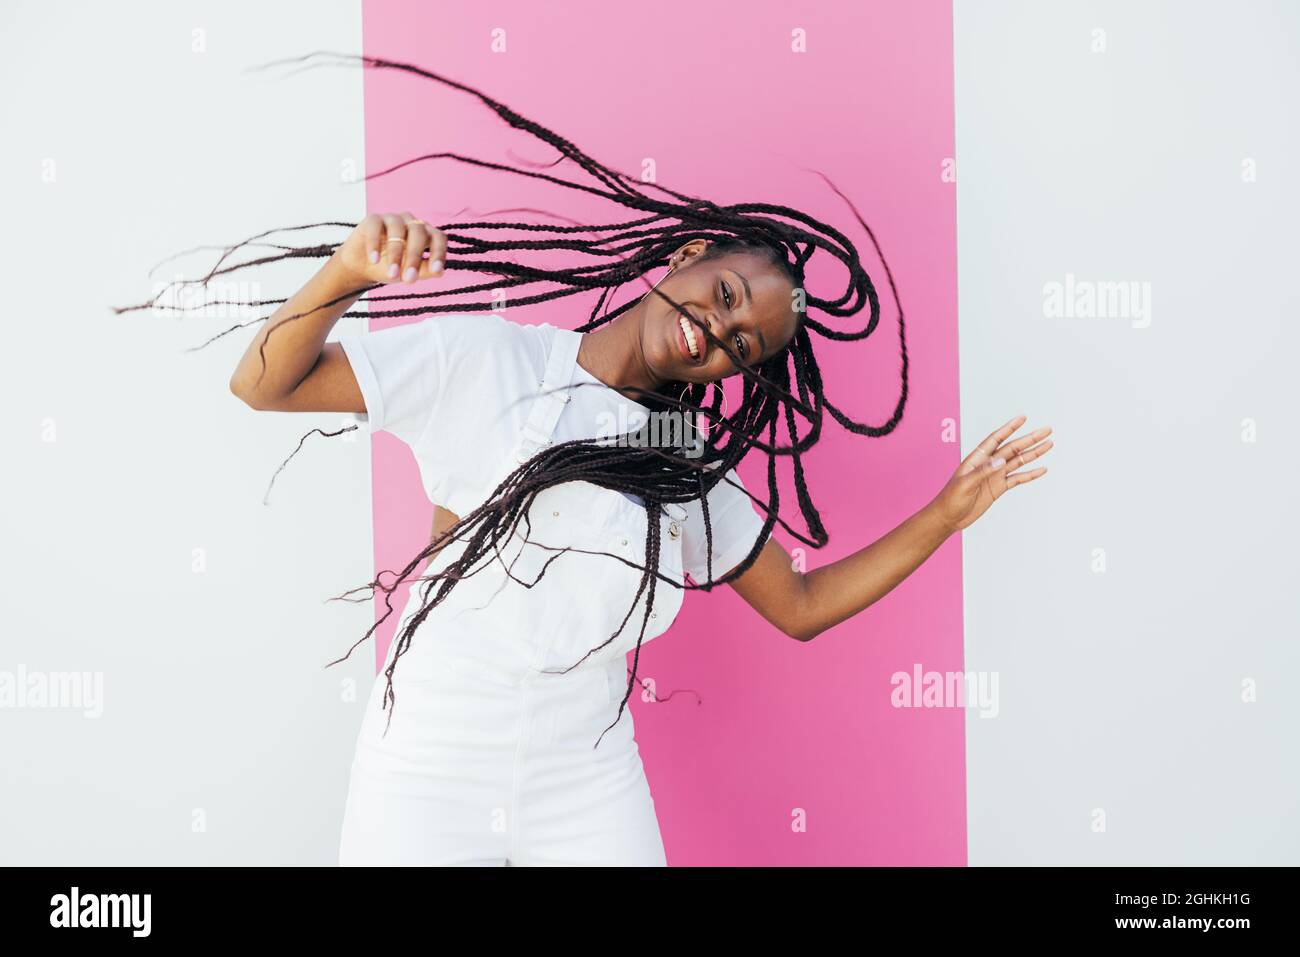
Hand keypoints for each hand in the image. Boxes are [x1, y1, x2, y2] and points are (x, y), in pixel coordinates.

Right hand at [330, 211, 447, 286]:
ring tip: (391, 274)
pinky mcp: (373, 219)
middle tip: (409, 279)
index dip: (439, 253)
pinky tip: (374, 260)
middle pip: (419, 233)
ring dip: (395, 253)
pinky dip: (375, 244)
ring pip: (398, 230)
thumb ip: (424, 271)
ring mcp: (393, 219)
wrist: (362, 267)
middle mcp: (411, 223)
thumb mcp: (408, 272)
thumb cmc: (390, 268)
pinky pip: (376, 227)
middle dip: (414, 257)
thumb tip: (440, 272)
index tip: (436, 270)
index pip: (438, 238)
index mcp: (425, 235)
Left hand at [928, 414, 1052, 532]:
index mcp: (977, 458)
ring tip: (1049, 444)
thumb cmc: (951, 499)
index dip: (1009, 428)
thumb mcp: (965, 484)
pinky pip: (1018, 479)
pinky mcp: (999, 488)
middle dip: (1030, 439)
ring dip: (1033, 453)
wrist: (949, 517)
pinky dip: (1030, 474)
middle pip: (1013, 448)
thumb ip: (983, 472)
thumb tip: (1001, 461)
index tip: (1023, 418)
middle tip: (1047, 430)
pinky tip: (1042, 469)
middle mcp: (988, 464)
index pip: (996, 439)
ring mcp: (995, 475)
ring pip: (1018, 461)